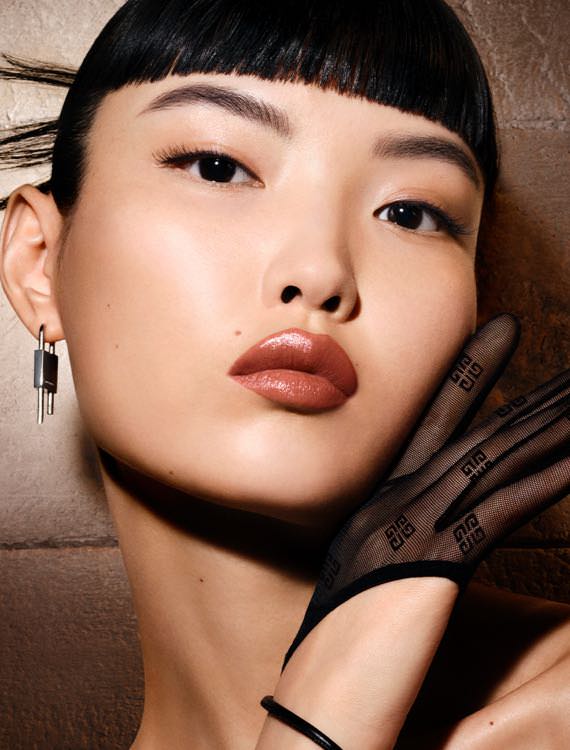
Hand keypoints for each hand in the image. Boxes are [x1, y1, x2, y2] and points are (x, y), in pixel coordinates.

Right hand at [282, 313, 568, 668]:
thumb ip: (400, 547)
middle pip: (474, 433)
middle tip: (557, 353)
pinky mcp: (431, 561)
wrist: (314, 700)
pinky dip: (546, 480)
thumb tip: (429, 540)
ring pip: (491, 460)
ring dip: (549, 425)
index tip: (499, 332)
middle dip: (529, 393)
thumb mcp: (370, 583)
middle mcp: (393, 500)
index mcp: (380, 501)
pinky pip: (499, 510)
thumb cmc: (342, 652)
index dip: (469, 374)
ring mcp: (408, 525)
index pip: (432, 424)